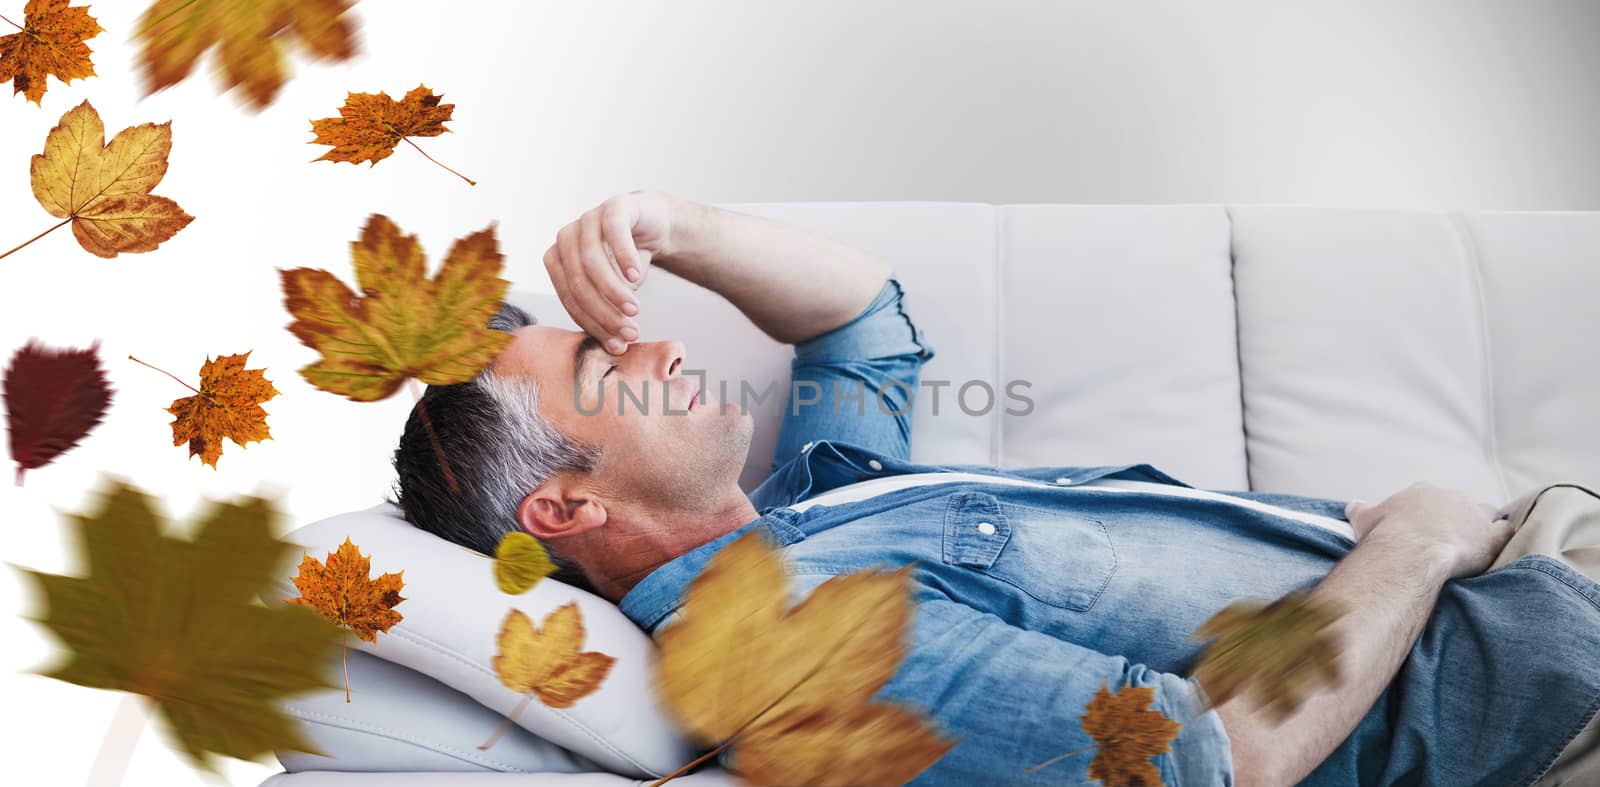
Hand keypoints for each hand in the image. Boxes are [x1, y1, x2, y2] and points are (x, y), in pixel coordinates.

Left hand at [543, 190, 678, 354]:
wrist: (653, 225)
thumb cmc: (627, 262)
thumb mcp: (615, 290)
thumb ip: (608, 311)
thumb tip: (616, 346)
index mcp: (558, 260)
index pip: (569, 298)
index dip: (592, 324)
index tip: (617, 344)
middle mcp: (567, 238)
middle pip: (578, 281)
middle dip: (604, 311)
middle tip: (629, 332)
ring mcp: (588, 219)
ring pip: (592, 260)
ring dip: (614, 290)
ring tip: (635, 310)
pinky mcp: (614, 206)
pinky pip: (614, 232)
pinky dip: (624, 257)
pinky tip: (636, 278)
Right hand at [1344, 481, 1512, 578]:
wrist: (1410, 554)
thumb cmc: (1385, 536)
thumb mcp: (1364, 519)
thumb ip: (1360, 509)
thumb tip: (1353, 505)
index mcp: (1422, 491)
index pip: (1430, 496)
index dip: (1429, 511)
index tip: (1425, 526)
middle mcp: (1450, 496)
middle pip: (1459, 502)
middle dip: (1456, 517)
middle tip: (1448, 537)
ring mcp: (1474, 514)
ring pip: (1486, 512)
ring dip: (1482, 524)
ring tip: (1475, 541)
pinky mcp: (1491, 535)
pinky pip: (1504, 529)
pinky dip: (1502, 535)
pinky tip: (1497, 545)